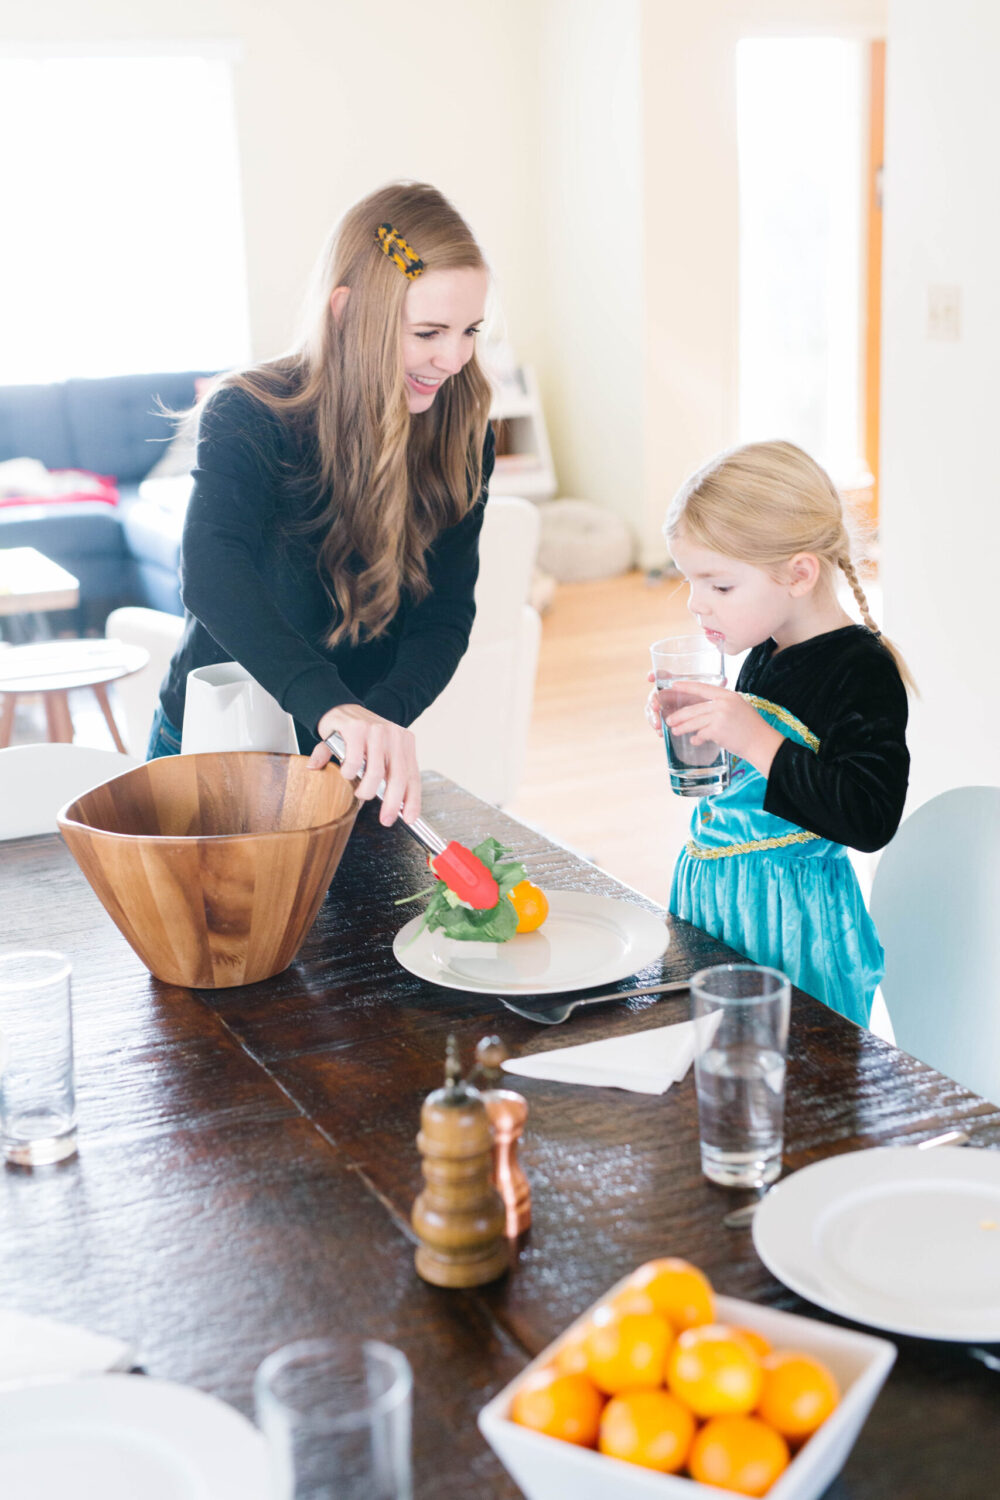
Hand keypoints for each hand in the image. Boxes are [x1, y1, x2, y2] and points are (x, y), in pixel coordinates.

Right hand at [310, 704, 420, 825]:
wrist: (338, 707)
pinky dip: (348, 772)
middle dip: (393, 804)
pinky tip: (345, 770)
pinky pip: (354, 763)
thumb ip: (386, 779)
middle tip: (386, 819)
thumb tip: (395, 811)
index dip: (413, 800)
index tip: (410, 818)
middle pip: (399, 777)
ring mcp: (376, 731)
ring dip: (366, 790)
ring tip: (360, 791)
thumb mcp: (377, 755)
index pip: (413, 775)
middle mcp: (394, 735)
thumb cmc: (361, 737)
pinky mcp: (357, 729)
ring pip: (376, 773)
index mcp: (404, 742)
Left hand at [662, 681, 783, 777]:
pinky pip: (701, 734)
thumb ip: (722, 705)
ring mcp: (719, 716)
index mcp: (728, 695)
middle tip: (669, 720)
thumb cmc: (751, 728)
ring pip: (694, 721)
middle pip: (694, 708)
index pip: (702, 688)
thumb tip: (703, 710)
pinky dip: (697, 738)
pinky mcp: (717, 730)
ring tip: (674, 731)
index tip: (674, 686)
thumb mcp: (739, 708)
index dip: (687, 687)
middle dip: (680, 715)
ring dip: (682, 727)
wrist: (761, 742)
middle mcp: (723, 703)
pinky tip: (694, 741)